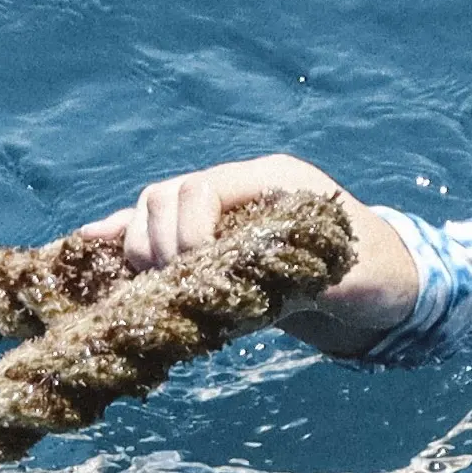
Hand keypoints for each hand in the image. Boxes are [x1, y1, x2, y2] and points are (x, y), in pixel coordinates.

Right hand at [106, 153, 429, 351]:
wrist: (385, 290)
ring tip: (156, 292)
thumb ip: (296, 270)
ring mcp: (221, 216)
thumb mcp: (347, 277)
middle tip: (178, 291)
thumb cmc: (376, 277)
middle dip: (158, 247)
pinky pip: (156, 233)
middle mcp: (238, 190)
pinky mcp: (210, 245)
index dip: (186, 234)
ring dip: (141, 252)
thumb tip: (238, 274)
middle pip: (162, 198)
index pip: (196, 189)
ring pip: (150, 215)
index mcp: (271, 180)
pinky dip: (122, 240)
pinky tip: (85, 249)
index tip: (198, 274)